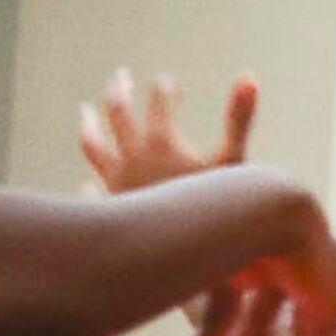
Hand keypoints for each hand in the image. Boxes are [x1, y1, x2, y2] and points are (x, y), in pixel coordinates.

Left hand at [79, 68, 255, 196]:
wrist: (190, 260)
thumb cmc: (217, 211)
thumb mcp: (234, 161)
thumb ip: (240, 117)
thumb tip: (250, 74)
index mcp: (162, 141)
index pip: (159, 99)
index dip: (166, 88)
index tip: (170, 85)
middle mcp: (131, 157)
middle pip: (118, 112)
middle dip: (120, 91)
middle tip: (121, 77)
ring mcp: (115, 183)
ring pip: (93, 144)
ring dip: (89, 123)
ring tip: (85, 111)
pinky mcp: (109, 209)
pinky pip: (91, 188)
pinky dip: (90, 178)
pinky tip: (88, 179)